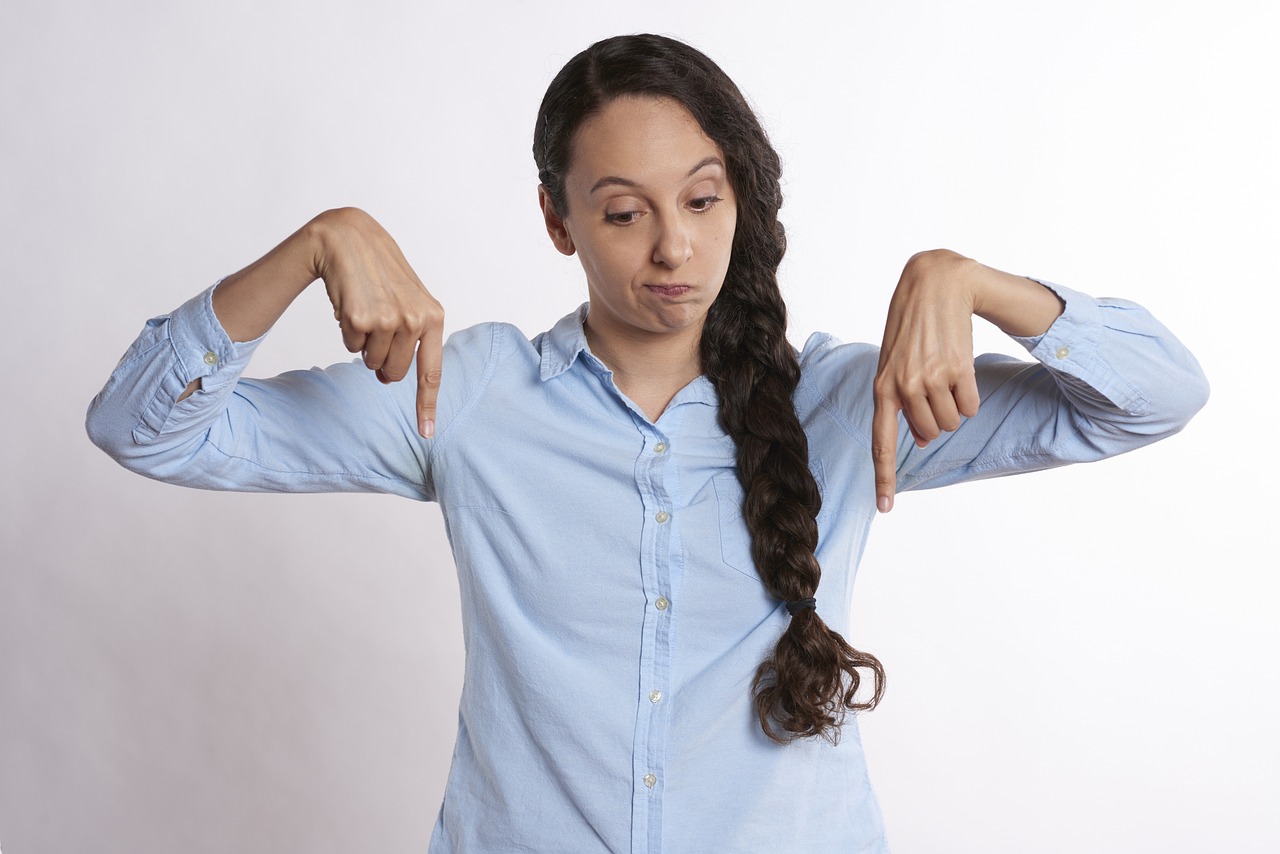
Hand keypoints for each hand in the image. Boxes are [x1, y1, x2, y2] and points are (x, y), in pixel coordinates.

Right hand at [313, 208, 444, 437]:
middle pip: (394, 373)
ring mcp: (389, 319)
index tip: (427, 433)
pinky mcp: (361, 318)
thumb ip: (413, 335)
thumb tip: (391, 377)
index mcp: (433, 317)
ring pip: (370, 362)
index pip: (432, 372)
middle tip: (375, 329)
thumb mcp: (410, 299)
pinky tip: (350, 303)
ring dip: (363, 344)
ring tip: (365, 310)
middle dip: (381, 362)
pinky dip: (346, 331)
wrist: (348, 239)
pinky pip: (350, 346)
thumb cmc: (379, 272)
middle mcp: (415, 320)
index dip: (427, 405)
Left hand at [871, 249, 981, 512]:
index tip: (885, 508)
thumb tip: (920, 440)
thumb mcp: (894, 363)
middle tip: (935, 388)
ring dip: (955, 407)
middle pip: (928, 435)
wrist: (935, 284)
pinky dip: (971, 396)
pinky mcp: (958, 371)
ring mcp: (930, 380)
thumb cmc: (912, 326)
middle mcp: (903, 388)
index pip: (881, 443)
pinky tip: (961, 369)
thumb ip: (900, 401)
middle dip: (936, 420)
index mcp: (881, 388)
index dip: (883, 477)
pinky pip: (971, 407)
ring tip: (946, 374)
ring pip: (952, 423)